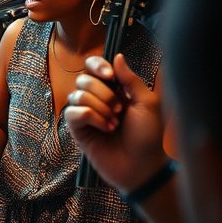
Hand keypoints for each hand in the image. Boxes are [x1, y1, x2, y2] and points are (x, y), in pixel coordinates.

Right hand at [64, 54, 168, 191]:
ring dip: (99, 108)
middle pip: (84, 79)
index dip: (98, 66)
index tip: (111, 77)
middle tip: (120, 109)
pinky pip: (73, 112)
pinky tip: (105, 129)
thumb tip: (117, 56)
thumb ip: (131, 79)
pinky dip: (91, 117)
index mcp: (113, 89)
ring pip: (77, 95)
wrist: (142, 165)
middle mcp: (96, 98)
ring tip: (114, 124)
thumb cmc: (148, 136)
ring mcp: (85, 114)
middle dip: (103, 93)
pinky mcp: (77, 129)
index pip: (93, 66)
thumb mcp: (148, 103)